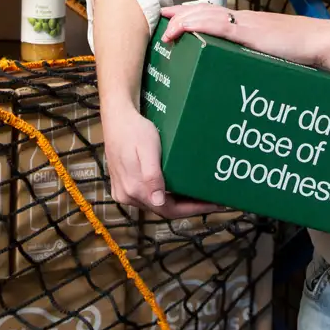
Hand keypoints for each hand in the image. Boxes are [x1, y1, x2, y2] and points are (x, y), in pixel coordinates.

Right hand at [102, 103, 221, 218]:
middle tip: (210, 200)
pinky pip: (147, 197)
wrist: (117, 119)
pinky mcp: (122, 186)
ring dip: (176, 202)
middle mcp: (127, 195)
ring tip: (197, 195)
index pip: (168, 210)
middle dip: (187, 207)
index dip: (192, 210)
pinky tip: (176, 189)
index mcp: (134, 189)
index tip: (212, 204)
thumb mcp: (147, 149)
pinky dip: (164, 196)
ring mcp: (123, 192)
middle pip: (162, 210)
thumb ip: (151, 176)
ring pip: (155, 204)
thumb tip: (158, 201)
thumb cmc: (135, 130)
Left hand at [161, 3, 329, 66]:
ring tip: (166, 30)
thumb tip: (248, 74)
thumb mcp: (274, 53)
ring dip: (181, 21)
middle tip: (161, 19)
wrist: (321, 44)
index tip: (173, 18)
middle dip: (180, 15)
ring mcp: (243, 24)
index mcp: (248, 25)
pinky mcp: (246, 31)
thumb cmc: (303, 53)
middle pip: (203, 12)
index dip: (191, 15)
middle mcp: (243, 20)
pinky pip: (213, 24)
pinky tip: (178, 30)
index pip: (213, 15)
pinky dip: (192, 24)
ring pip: (203, 16)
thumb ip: (258, 58)